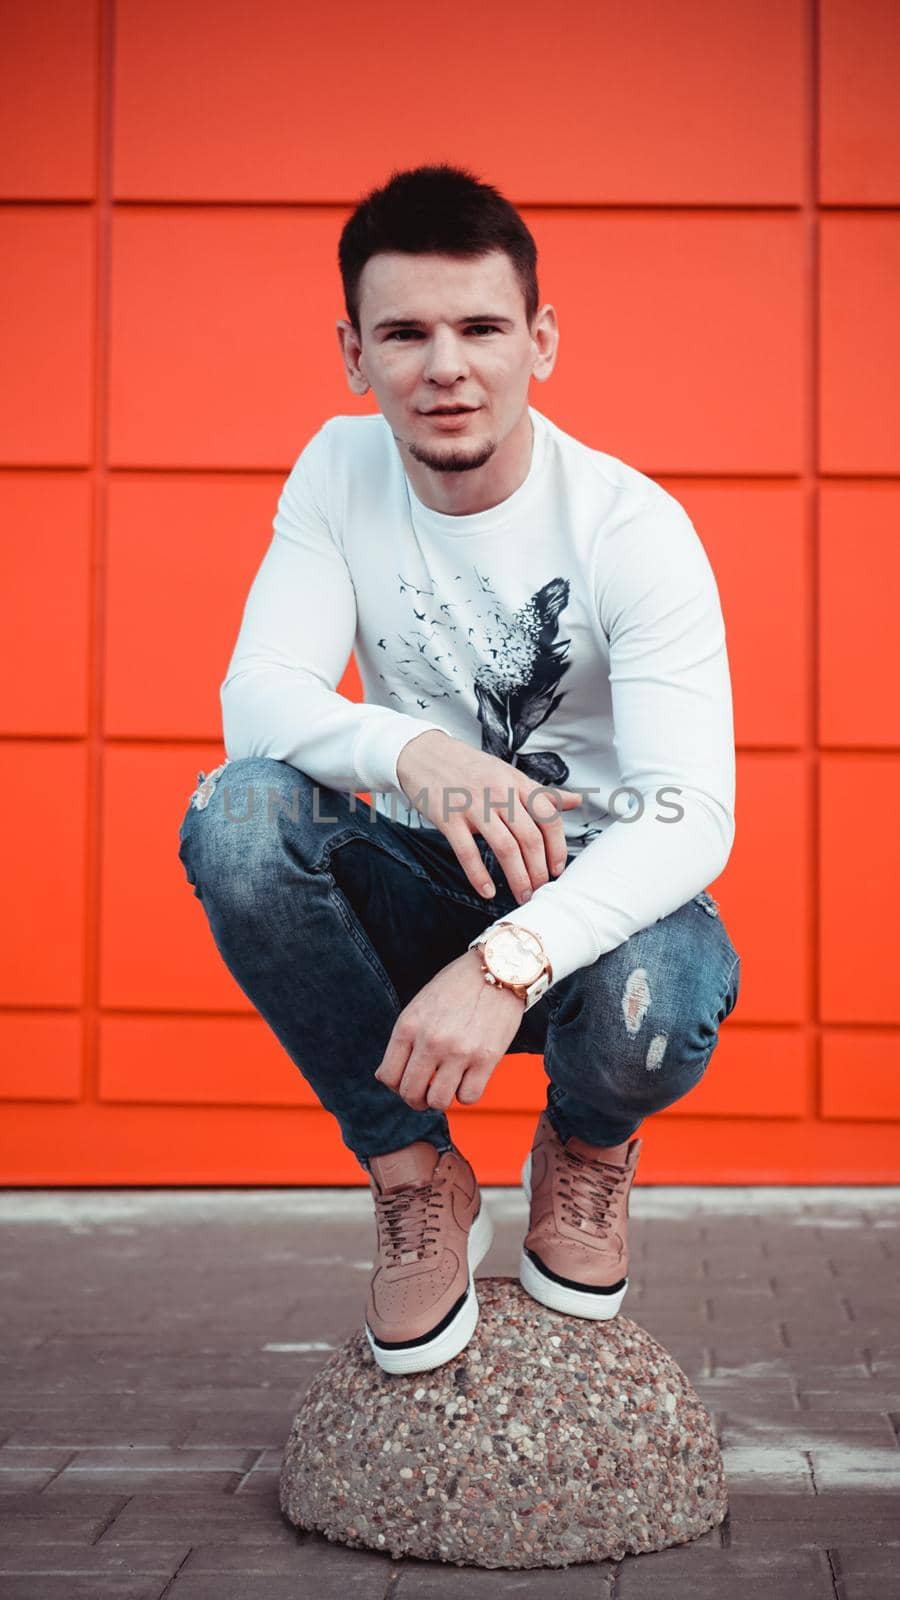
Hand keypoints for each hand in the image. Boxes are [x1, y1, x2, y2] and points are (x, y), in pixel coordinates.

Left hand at [374, 950, 526, 1110]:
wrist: (498, 968)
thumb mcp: (420, 1005)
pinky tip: (469, 1080)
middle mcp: (430, 1040)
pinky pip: (469, 1097)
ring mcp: (459, 1051)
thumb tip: (386, 1077)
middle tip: (427, 1092)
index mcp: (408, 1025)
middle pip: (410, 1093)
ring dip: (441, 1099)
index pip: (388, 1076)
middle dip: (416, 1100)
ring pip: (438, 1101)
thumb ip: (405, 1038)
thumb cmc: (458, 985)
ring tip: (449, 1086)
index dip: (397, 1086)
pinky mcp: (487, 1058)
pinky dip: (466, 1095)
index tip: (409, 1082)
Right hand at [396, 730, 581, 906]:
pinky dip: (479, 876)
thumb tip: (578, 801)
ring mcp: (473, 806)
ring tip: (522, 895)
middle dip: (539, 870)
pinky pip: (467, 852)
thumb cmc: (471, 768)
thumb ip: (542, 792)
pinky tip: (488, 892)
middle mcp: (499, 793)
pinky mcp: (449, 818)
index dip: (557, 848)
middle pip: (529, 837)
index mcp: (517, 783)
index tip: (557, 869)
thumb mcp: (510, 775)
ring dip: (517, 877)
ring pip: (504, 847)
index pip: (548, 818)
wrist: (425, 754)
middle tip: (541, 890)